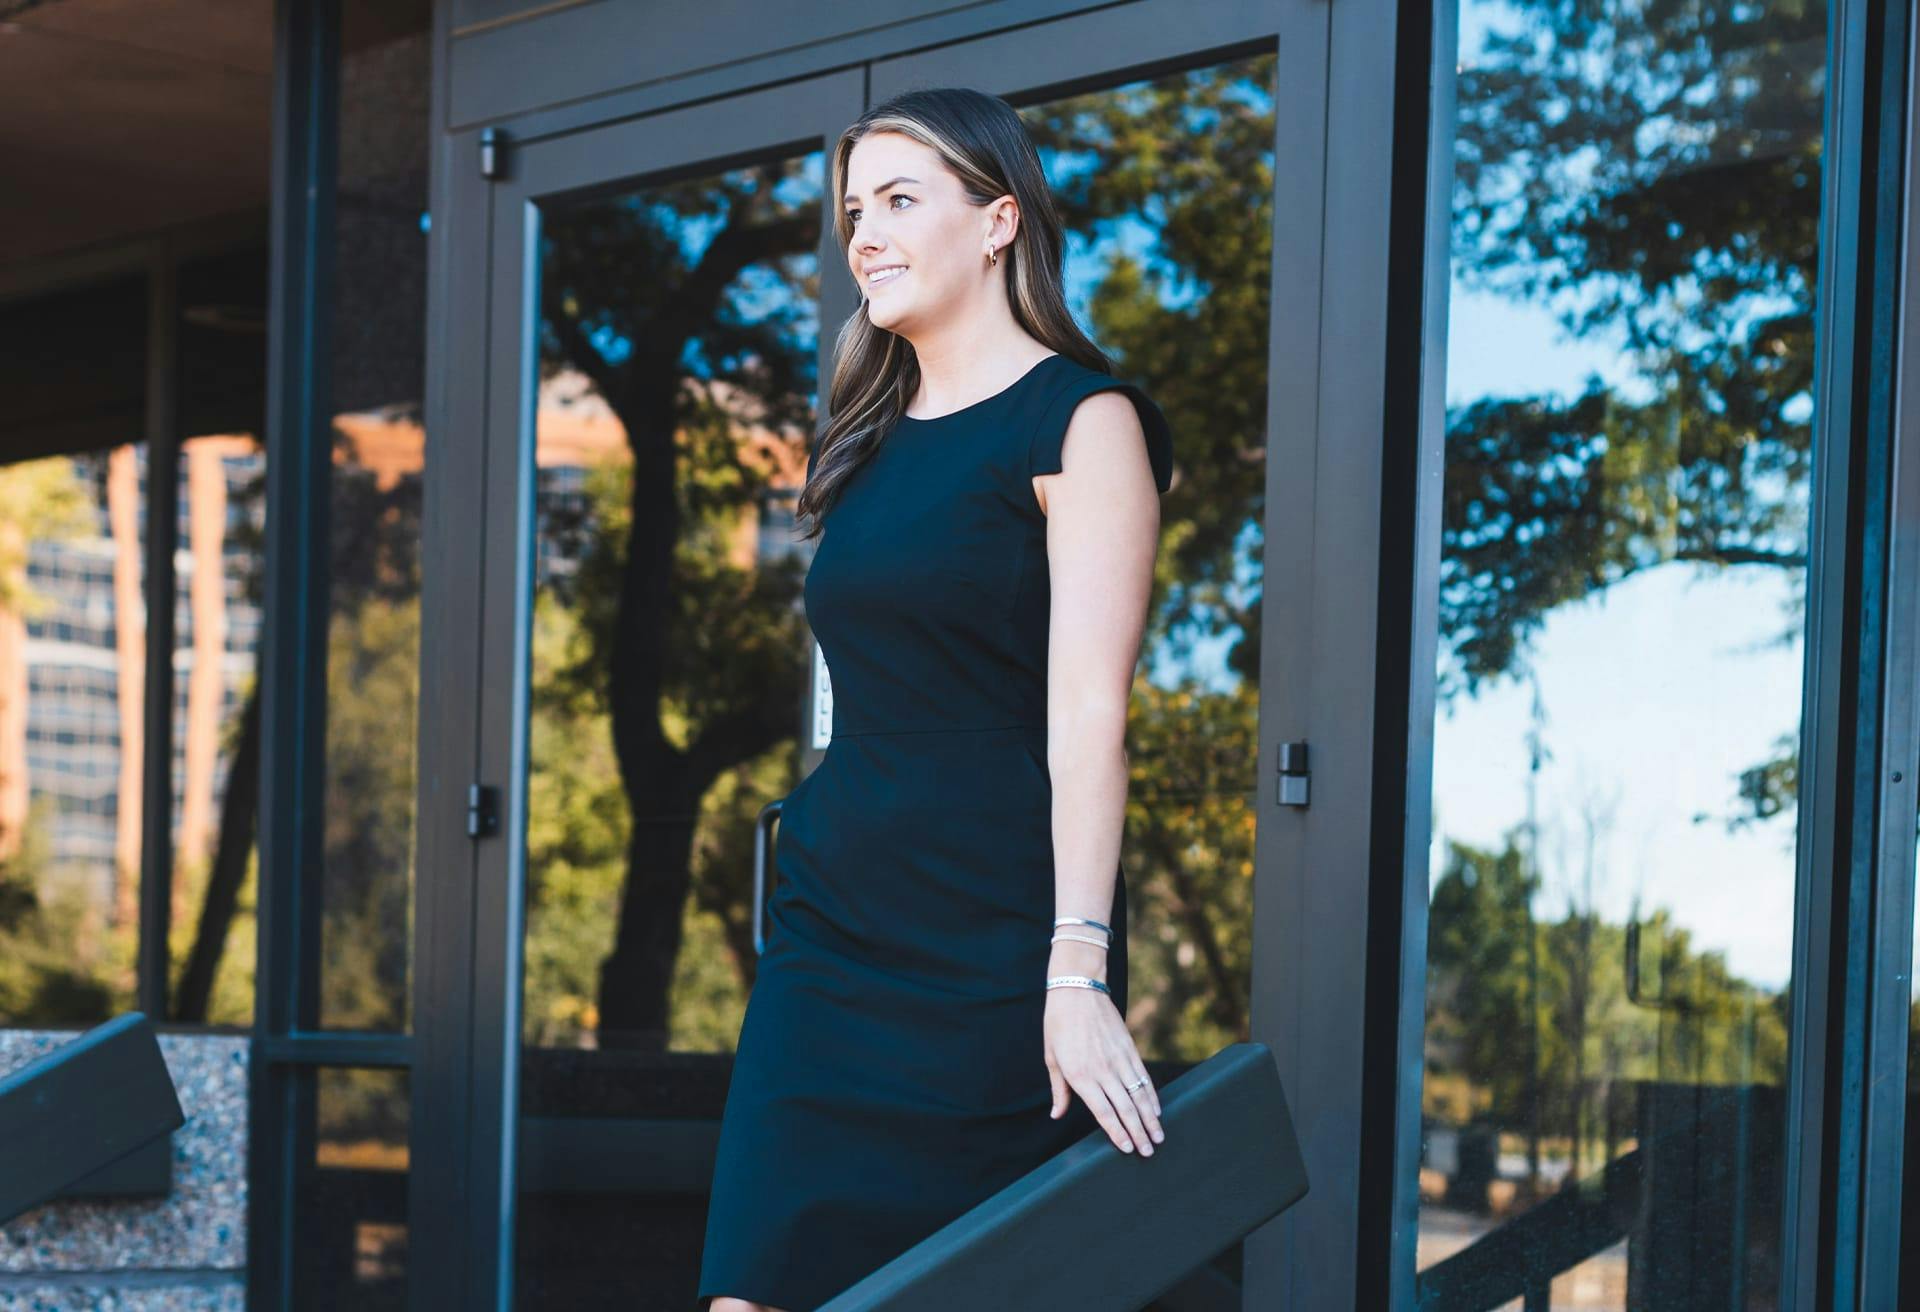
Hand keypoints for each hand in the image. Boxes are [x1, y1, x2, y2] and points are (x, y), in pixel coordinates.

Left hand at [1043, 984, 1164, 1154]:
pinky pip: (1144, 1077)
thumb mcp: (1051, 1057)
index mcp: (1080, 1075)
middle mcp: (1102, 1070)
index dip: (1116, 1132)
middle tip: (1148, 1152)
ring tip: (1158, 1137)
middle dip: (1139, 1133)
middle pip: (1125, 1108)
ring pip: (1139, 1095)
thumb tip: (1057, 1114)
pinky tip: (1156, 1109)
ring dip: (1150, 1119)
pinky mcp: (1129, 1048)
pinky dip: (1152, 1095)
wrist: (1078, 989)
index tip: (1127, 1149)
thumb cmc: (1058, 1024)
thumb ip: (1059, 1089)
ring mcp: (1119, 1059)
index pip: (1103, 1111)